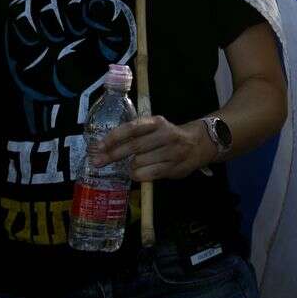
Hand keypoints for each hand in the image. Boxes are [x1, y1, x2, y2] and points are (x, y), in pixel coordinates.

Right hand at [5, 0, 135, 132]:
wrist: (54, 92)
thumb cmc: (89, 66)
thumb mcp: (112, 49)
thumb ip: (114, 23)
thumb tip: (97, 2)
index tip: (93, 20)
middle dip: (74, 6)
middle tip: (76, 33)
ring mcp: (46, 1)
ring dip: (52, 16)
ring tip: (57, 41)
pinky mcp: (22, 14)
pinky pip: (20, 4)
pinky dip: (27, 24)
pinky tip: (34, 43)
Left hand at [92, 114, 207, 181]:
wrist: (198, 144)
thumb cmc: (169, 136)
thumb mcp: (156, 128)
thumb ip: (137, 134)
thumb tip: (106, 147)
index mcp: (157, 122)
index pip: (132, 128)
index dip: (114, 137)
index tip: (99, 146)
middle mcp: (165, 134)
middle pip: (134, 146)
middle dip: (113, 155)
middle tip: (97, 162)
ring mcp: (171, 151)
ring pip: (140, 162)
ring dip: (129, 167)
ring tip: (130, 166)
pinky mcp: (173, 167)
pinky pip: (148, 174)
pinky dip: (138, 175)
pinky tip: (136, 173)